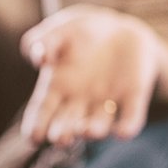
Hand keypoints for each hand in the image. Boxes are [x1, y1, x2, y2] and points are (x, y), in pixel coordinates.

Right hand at [18, 5, 162, 145]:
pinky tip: (124, 132)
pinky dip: (128, 126)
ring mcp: (106, 101)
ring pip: (98, 124)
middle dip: (64, 133)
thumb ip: (44, 42)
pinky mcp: (133, 96)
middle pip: (68, 124)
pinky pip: (130, 116)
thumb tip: (41, 58)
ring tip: (88, 131)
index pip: (42, 113)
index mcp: (55, 88)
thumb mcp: (58, 31)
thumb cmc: (79, 32)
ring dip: (93, 130)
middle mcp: (79, 102)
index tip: (34, 138)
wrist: (118, 28)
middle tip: (61, 139)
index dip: (36, 126)